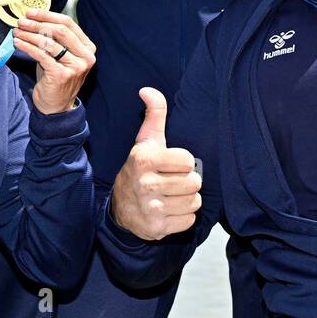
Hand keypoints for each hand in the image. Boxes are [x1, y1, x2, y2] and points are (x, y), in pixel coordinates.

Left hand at [15, 9, 95, 114]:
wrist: (56, 107)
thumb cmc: (56, 77)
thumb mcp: (61, 56)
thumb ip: (55, 39)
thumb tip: (34, 18)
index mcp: (88, 48)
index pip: (69, 23)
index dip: (48, 15)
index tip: (31, 13)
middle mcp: (85, 56)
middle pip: (60, 30)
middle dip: (37, 23)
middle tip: (21, 21)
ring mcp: (75, 67)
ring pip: (49, 42)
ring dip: (29, 35)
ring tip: (17, 32)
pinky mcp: (61, 75)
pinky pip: (41, 55)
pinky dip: (27, 47)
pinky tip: (18, 43)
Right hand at [110, 88, 201, 239]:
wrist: (121, 206)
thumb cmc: (142, 167)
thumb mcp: (147, 140)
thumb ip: (154, 114)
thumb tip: (147, 89)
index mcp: (145, 159)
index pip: (189, 162)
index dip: (185, 163)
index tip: (171, 165)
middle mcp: (146, 184)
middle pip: (194, 183)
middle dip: (188, 182)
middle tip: (173, 182)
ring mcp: (150, 208)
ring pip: (194, 202)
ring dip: (187, 200)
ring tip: (172, 195)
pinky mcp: (156, 228)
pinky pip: (189, 221)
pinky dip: (183, 217)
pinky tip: (169, 210)